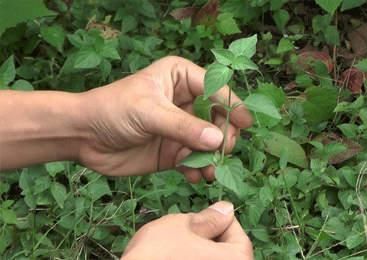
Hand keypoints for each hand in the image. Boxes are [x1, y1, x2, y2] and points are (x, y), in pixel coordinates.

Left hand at [79, 56, 251, 180]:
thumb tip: (218, 140)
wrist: (83, 136)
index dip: (233, 105)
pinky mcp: (173, 151)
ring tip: (209, 171)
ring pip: (209, 142)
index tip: (245, 124)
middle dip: (223, 135)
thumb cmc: (113, 110)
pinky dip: (198, 169)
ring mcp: (181, 128)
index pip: (216, 88)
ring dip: (213, 157)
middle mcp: (186, 102)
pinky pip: (194, 160)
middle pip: (218, 118)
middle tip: (222, 151)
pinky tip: (194, 176)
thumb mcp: (149, 112)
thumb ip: (183, 126)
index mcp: (181, 78)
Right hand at [121, 201, 252, 259]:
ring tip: (176, 246)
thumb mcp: (182, 226)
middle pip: (227, 252)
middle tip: (187, 230)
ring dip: (198, 252)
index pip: (238, 234)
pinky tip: (171, 258)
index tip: (203, 214)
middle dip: (209, 237)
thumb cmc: (158, 254)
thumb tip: (226, 209)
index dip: (220, 219)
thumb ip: (209, 218)